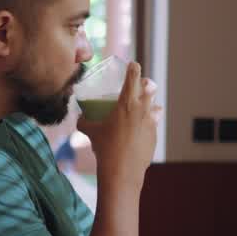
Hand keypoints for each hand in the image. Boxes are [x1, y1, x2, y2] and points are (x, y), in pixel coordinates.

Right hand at [77, 62, 160, 191]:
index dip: (133, 67)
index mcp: (127, 103)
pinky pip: (154, 124)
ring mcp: (151, 123)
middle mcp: (142, 109)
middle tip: (139, 86)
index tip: (132, 65)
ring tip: (144, 108)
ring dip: (151, 104)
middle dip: (145, 84)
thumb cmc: (105, 148)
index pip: (134, 76)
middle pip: (150, 88)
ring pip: (156, 106)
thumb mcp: (91, 132)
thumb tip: (80, 117)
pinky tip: (141, 129)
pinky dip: (149, 123)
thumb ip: (84, 122)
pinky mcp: (155, 136)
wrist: (122, 171)